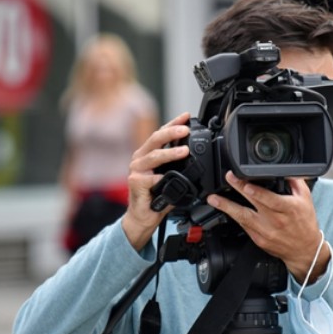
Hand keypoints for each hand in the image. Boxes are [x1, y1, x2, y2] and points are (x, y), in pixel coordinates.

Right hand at [122, 112, 191, 250]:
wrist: (143, 217)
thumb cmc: (156, 197)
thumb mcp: (171, 178)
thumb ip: (179, 167)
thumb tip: (197, 157)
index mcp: (149, 154)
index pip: (161, 134)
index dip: (173, 123)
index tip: (186, 116)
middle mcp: (140, 158)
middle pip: (155, 139)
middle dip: (171, 132)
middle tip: (186, 129)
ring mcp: (136, 170)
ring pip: (154, 156)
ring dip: (170, 152)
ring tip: (184, 150)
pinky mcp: (135, 183)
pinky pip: (149, 178)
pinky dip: (159, 178)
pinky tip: (166, 178)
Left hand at [206, 172, 329, 283]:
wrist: (304, 250)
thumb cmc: (305, 223)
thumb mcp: (306, 199)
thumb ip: (296, 182)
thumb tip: (284, 170)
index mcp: (288, 209)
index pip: (270, 199)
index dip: (256, 192)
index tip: (244, 183)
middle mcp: (275, 221)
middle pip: (253, 205)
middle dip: (238, 190)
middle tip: (227, 179)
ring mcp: (265, 232)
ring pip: (242, 218)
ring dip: (226, 207)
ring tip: (213, 199)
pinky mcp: (258, 239)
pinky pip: (243, 226)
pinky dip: (233, 216)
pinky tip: (224, 209)